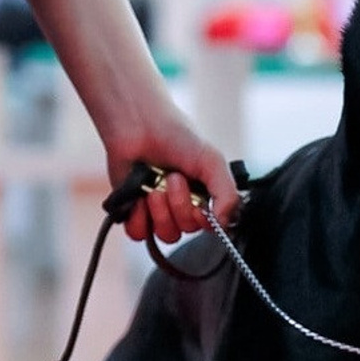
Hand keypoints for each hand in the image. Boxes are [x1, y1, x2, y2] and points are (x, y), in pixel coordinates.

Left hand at [97, 95, 239, 244]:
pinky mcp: (132, 211)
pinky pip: (138, 234)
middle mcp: (182, 205)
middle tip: (173, 179)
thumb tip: (224, 224)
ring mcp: (157, 209)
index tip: (200, 208)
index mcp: (203, 195)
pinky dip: (138, 219)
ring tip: (153, 186)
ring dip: (160, 212)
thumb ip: (227, 193)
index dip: (203, 221)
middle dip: (179, 206)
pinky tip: (138, 198)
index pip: (210, 226)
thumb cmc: (175, 135)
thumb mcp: (212, 160)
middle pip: (185, 230)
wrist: (138, 125)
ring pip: (164, 235)